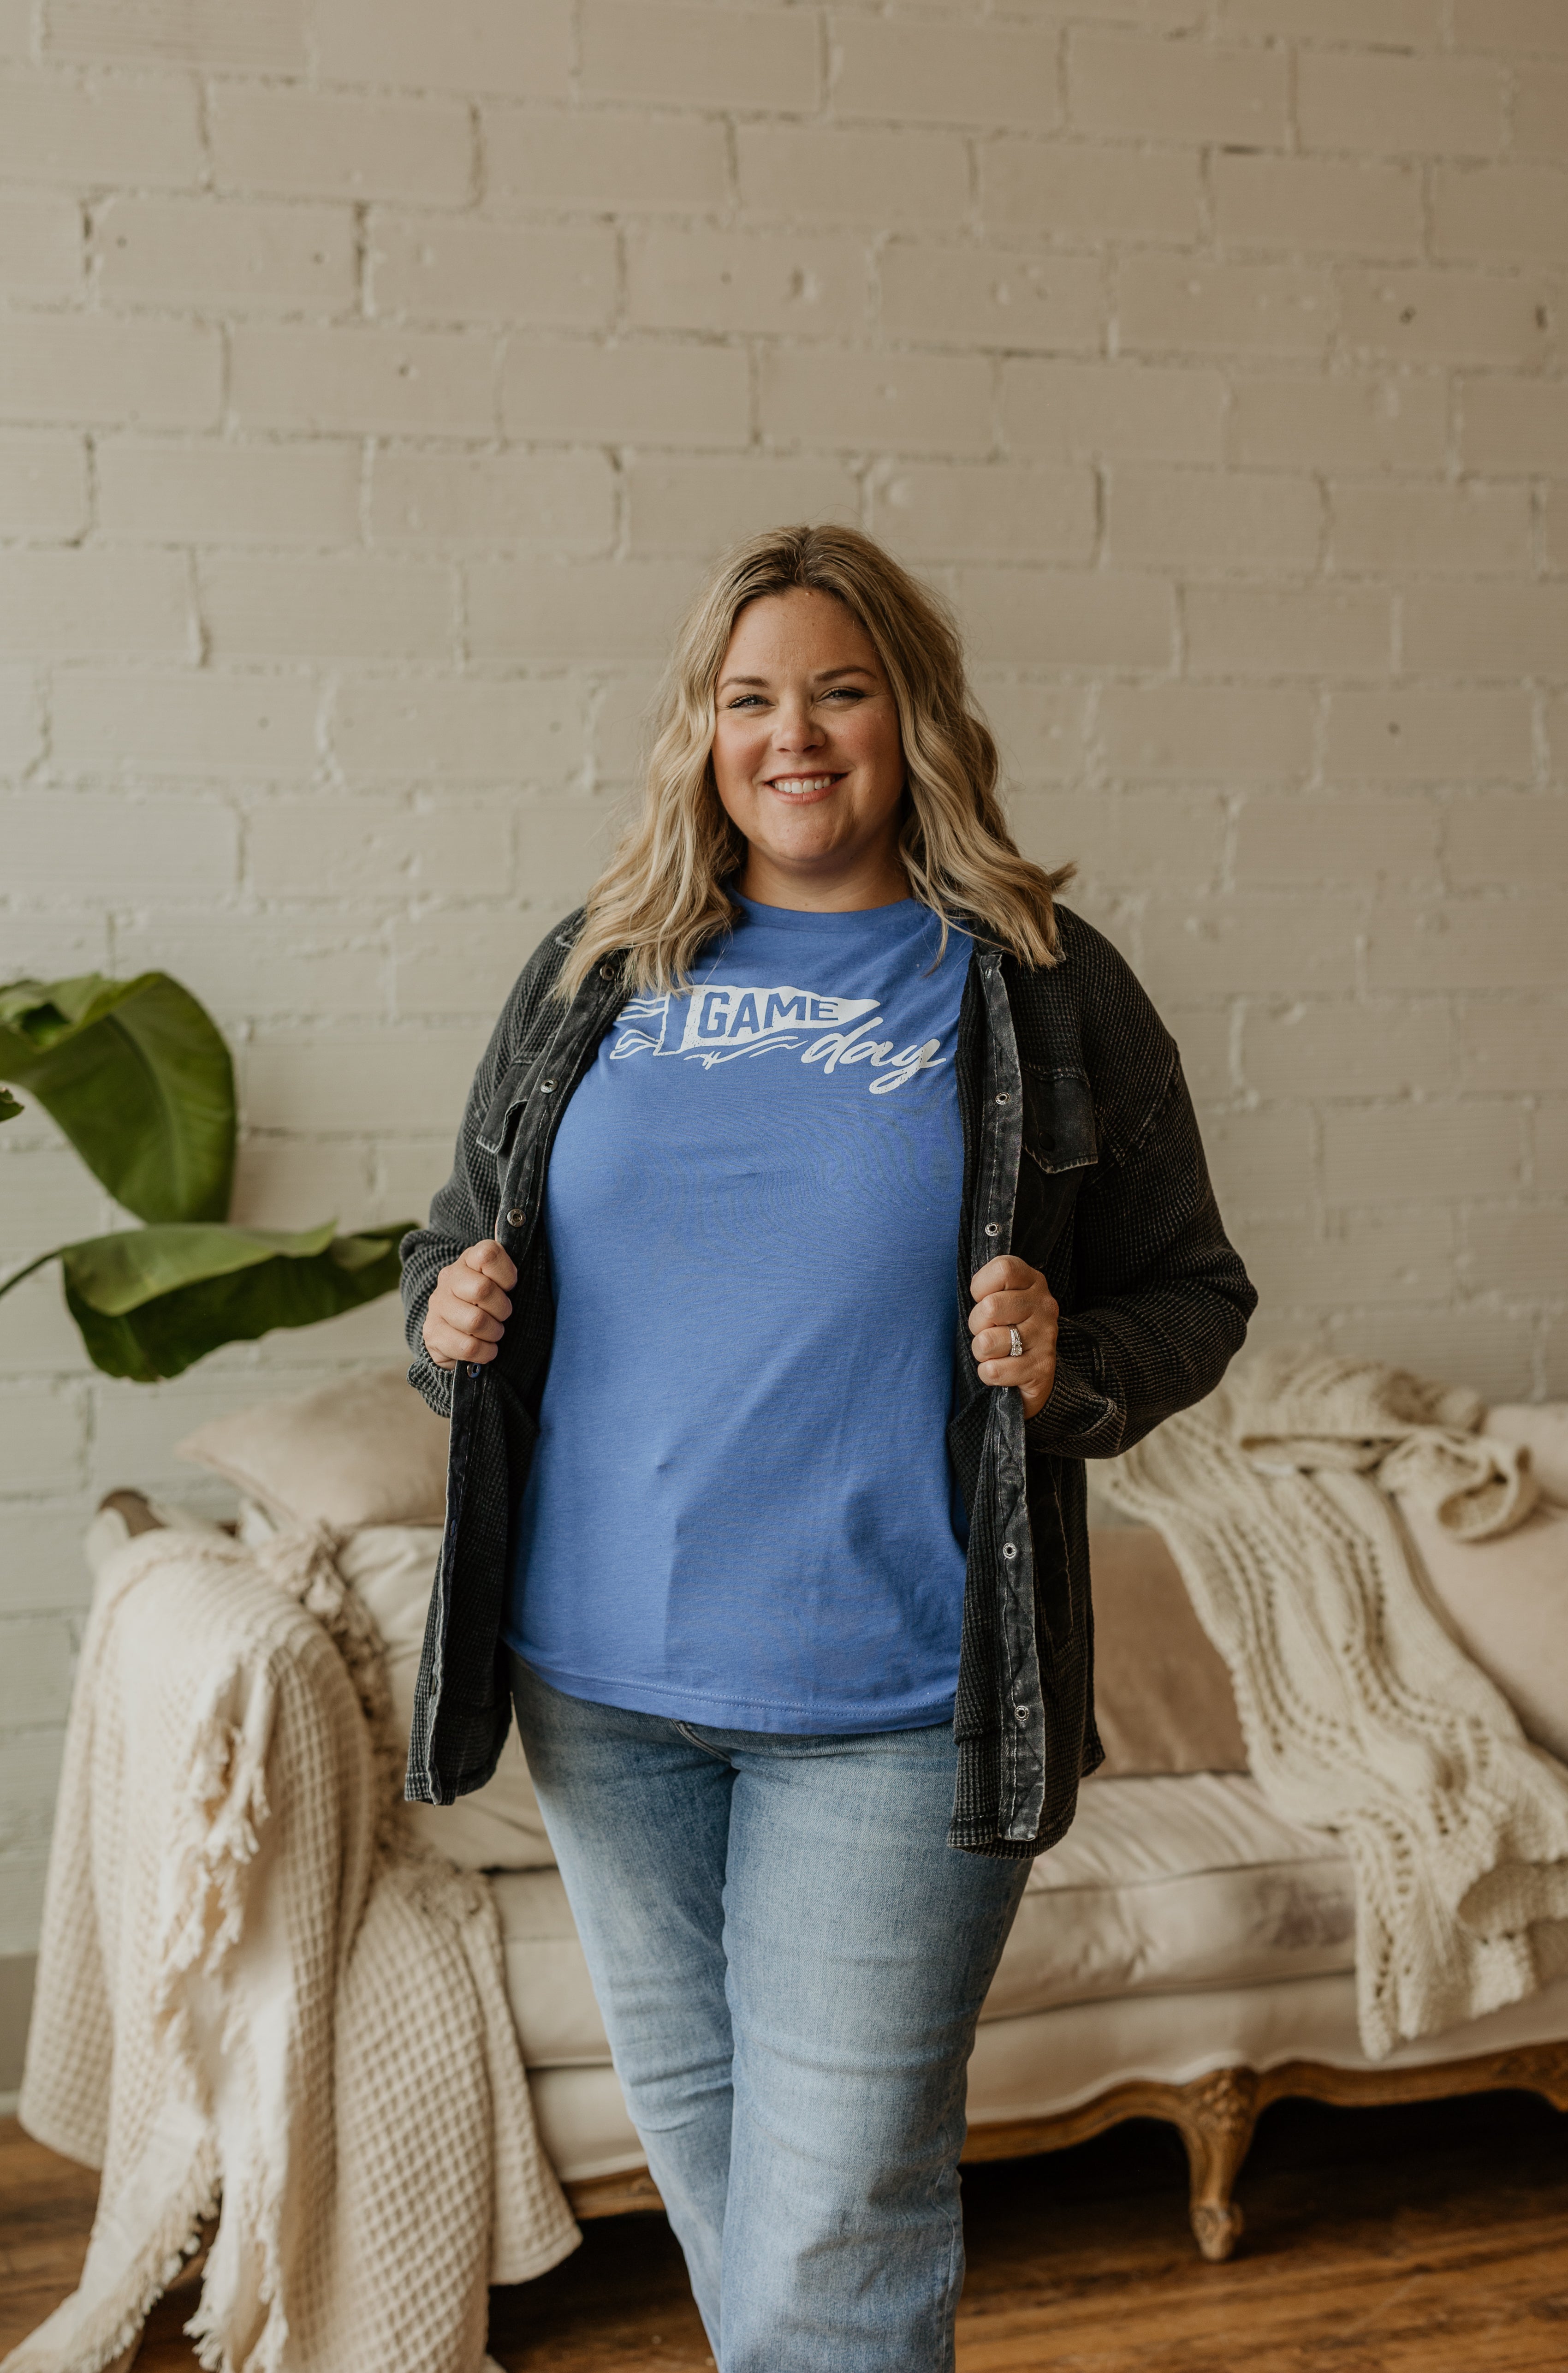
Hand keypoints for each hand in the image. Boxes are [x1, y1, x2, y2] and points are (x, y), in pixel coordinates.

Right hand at [423, 1238, 516, 1370]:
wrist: (456, 1332)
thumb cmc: (488, 1304)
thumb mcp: (501, 1281)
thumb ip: (508, 1266)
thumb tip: (518, 1236)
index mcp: (469, 1259)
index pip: (488, 1254)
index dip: (507, 1275)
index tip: (510, 1287)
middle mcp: (449, 1278)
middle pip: (483, 1290)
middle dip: (502, 1309)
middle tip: (503, 1316)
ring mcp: (437, 1305)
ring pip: (475, 1321)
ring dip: (494, 1332)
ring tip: (494, 1333)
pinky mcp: (432, 1333)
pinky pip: (467, 1346)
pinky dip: (485, 1352)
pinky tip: (486, 1349)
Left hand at [969, 1254, 1057, 1421]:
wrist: (1034, 1371)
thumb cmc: (1006, 1327)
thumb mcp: (1000, 1297)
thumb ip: (987, 1287)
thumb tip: (964, 1290)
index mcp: (1033, 1282)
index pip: (1003, 1270)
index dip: (981, 1287)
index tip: (982, 1299)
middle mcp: (1044, 1305)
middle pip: (990, 1307)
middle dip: (976, 1323)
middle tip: (987, 1330)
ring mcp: (1046, 1337)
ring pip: (988, 1342)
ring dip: (980, 1351)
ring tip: (993, 1351)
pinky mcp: (1042, 1368)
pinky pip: (994, 1371)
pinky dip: (987, 1373)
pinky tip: (1000, 1368)